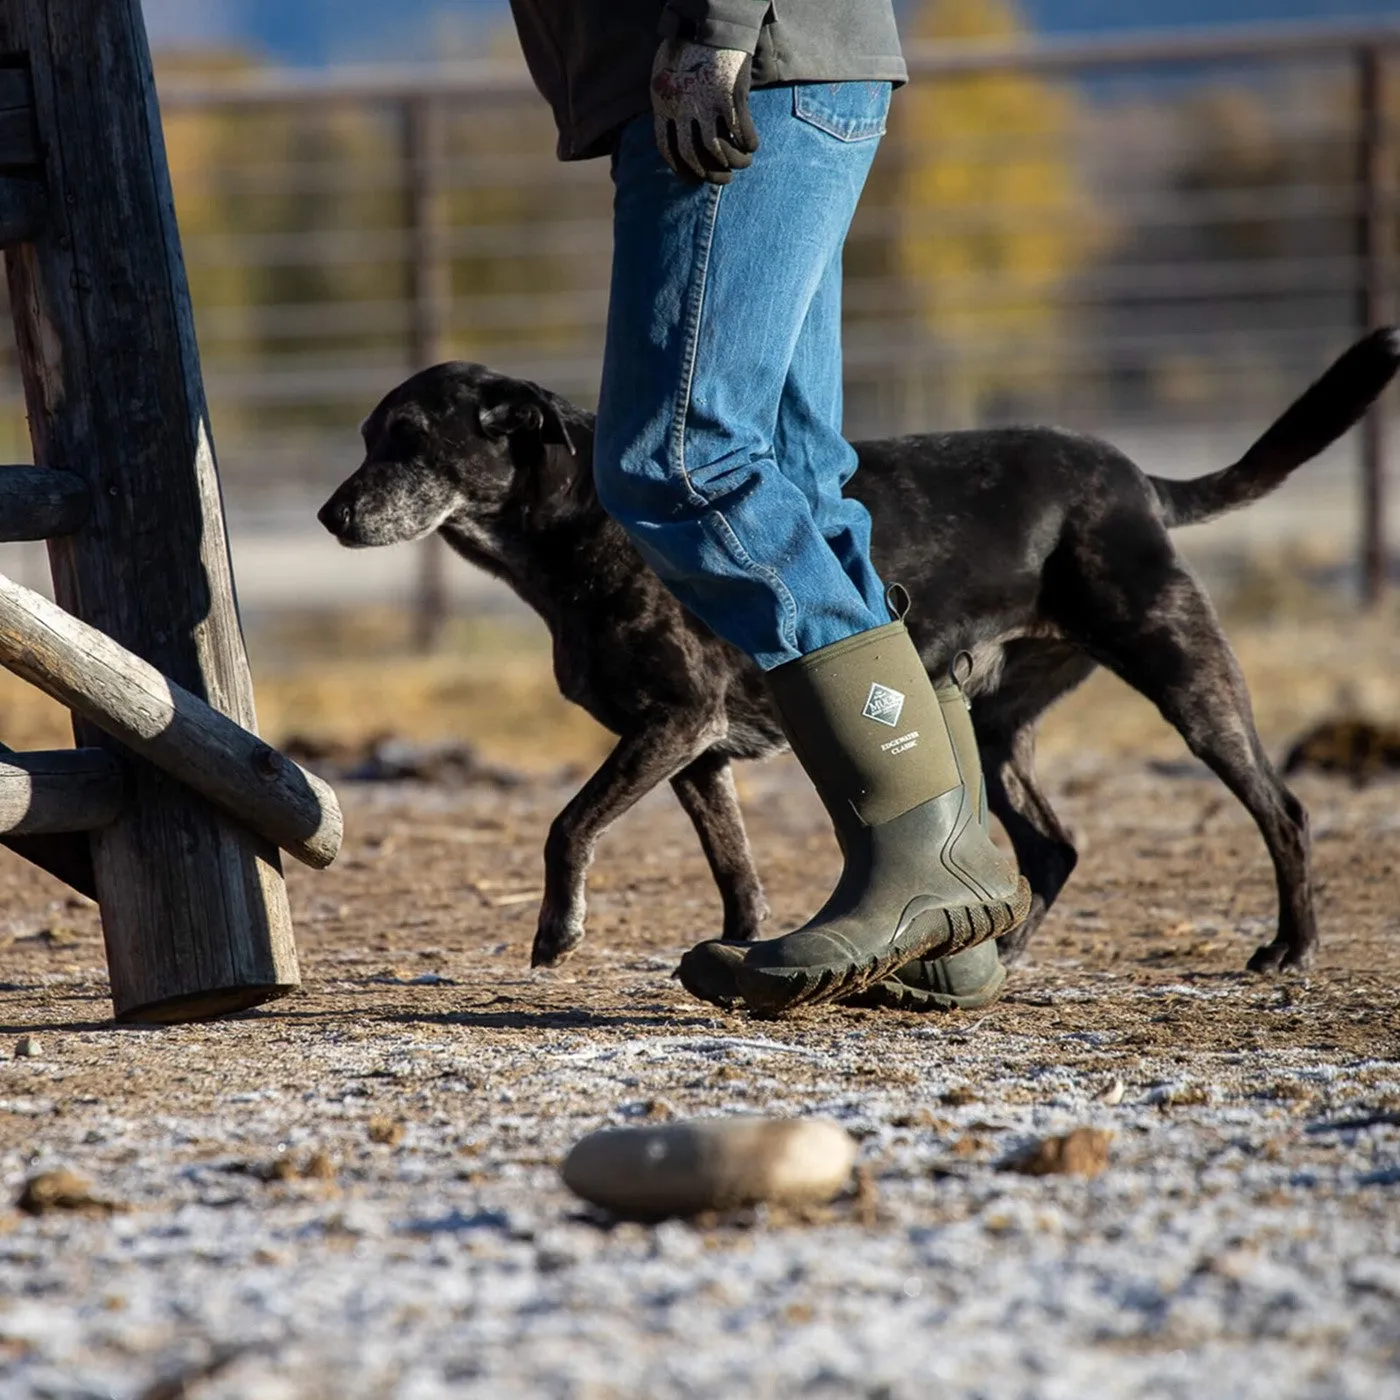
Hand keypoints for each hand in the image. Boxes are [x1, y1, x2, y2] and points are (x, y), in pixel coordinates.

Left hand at [650, 38, 759, 184]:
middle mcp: (683, 107)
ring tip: (743, 164)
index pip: (668, 149)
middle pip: (693, 155)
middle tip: (725, 179)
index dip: (682, 170)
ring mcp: (707, 102)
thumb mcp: (666, 76)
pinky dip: (749, 144)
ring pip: (719, 150)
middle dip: (710, 174)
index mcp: (663, 103)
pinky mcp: (731, 96)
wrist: (712, 21)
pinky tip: (752, 146)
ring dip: (733, 163)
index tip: (695, 178)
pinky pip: (741, 132)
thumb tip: (678, 133)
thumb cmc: (690, 47)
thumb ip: (670, 104)